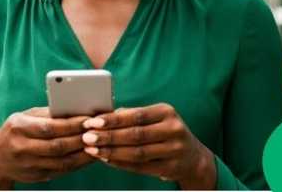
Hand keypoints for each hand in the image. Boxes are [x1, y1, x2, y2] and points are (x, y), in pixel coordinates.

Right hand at [0, 107, 93, 188]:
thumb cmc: (13, 132)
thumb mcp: (22, 118)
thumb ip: (45, 114)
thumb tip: (73, 109)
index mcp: (18, 128)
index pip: (49, 127)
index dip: (71, 124)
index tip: (89, 119)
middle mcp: (22, 148)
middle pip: (58, 145)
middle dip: (81, 138)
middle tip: (100, 131)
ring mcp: (30, 165)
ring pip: (63, 161)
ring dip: (84, 153)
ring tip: (99, 144)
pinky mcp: (38, 176)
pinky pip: (63, 170)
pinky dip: (78, 163)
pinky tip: (89, 155)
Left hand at [81, 103, 215, 188]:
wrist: (193, 157)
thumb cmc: (164, 131)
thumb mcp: (155, 118)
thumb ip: (131, 115)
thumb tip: (101, 114)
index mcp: (167, 112)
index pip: (136, 115)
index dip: (112, 120)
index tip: (92, 122)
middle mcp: (174, 130)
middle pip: (135, 135)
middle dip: (108, 136)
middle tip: (87, 137)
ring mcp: (175, 151)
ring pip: (137, 153)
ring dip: (111, 152)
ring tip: (92, 149)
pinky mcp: (172, 168)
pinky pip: (141, 167)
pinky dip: (121, 163)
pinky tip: (106, 159)